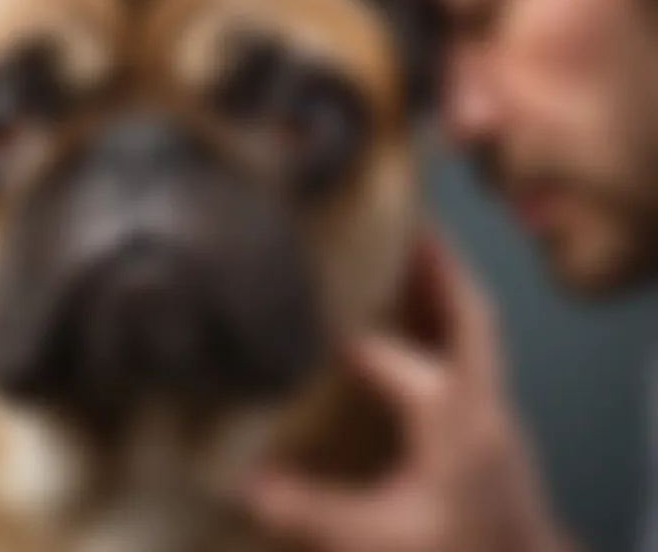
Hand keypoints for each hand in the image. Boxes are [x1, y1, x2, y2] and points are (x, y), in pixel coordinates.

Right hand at [246, 239, 573, 551]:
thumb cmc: (454, 549)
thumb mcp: (379, 538)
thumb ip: (313, 509)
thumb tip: (247, 482)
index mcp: (450, 424)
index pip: (399, 365)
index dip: (358, 343)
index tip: (317, 320)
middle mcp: (480, 400)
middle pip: (471, 315)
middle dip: (442, 266)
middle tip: (412, 222)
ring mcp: (494, 399)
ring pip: (480, 320)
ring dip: (452, 277)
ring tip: (422, 239)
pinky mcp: (493, 405)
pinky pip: (478, 339)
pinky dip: (456, 306)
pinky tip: (431, 296)